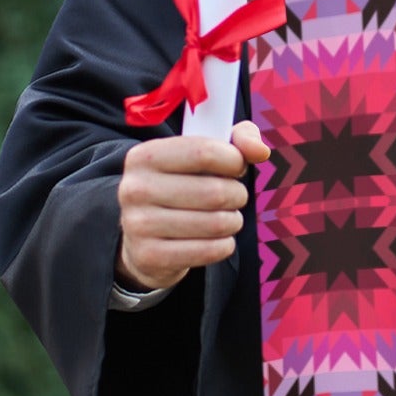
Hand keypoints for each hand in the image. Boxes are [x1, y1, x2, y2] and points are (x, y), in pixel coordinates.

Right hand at [115, 119, 270, 292]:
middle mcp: (135, 188)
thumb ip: (238, 139)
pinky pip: (209, 251)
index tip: (237, 167)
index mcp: (145, 155)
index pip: (204, 152)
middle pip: (215, 192)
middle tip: (234, 197)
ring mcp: (138, 225)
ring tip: (225, 218)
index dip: (234, 160)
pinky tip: (217, 239)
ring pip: (216, 223)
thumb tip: (260, 151)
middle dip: (237, 195)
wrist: (144, 236)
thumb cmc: (183, 185)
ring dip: (233, 221)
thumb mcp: (204, 152)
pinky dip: (224, 245)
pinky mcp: (149, 256)